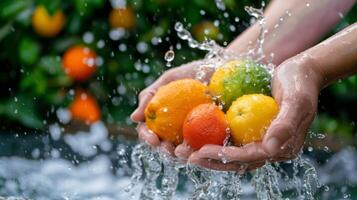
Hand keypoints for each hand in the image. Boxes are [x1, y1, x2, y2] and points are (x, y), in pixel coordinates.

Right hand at [131, 60, 213, 153]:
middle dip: (164, 151)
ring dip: (182, 155)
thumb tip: (134, 118)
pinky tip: (202, 150)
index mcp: (162, 119)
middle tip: (168, 149)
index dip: (147, 137)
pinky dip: (202, 152)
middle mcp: (175, 130)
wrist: (223, 68)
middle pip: (165, 147)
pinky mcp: (213, 137)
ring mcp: (194, 135)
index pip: (149, 132)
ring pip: (185, 152)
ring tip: (183, 152)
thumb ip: (150, 96)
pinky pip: (206, 148)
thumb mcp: (169, 80)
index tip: (153, 138)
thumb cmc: (193, 72)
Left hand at [176, 55, 322, 171]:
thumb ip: (285, 124)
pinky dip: (213, 140)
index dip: (225, 157)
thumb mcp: (297, 100)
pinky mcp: (253, 131)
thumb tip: (270, 148)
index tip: (202, 151)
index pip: (250, 157)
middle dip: (210, 160)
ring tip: (184, 151)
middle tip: (185, 156)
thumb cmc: (301, 83)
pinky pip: (231, 140)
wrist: (302, 72)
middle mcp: (271, 148)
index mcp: (283, 147)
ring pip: (231, 154)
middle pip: (237, 161)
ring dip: (208, 154)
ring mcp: (261, 141)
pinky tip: (195, 137)